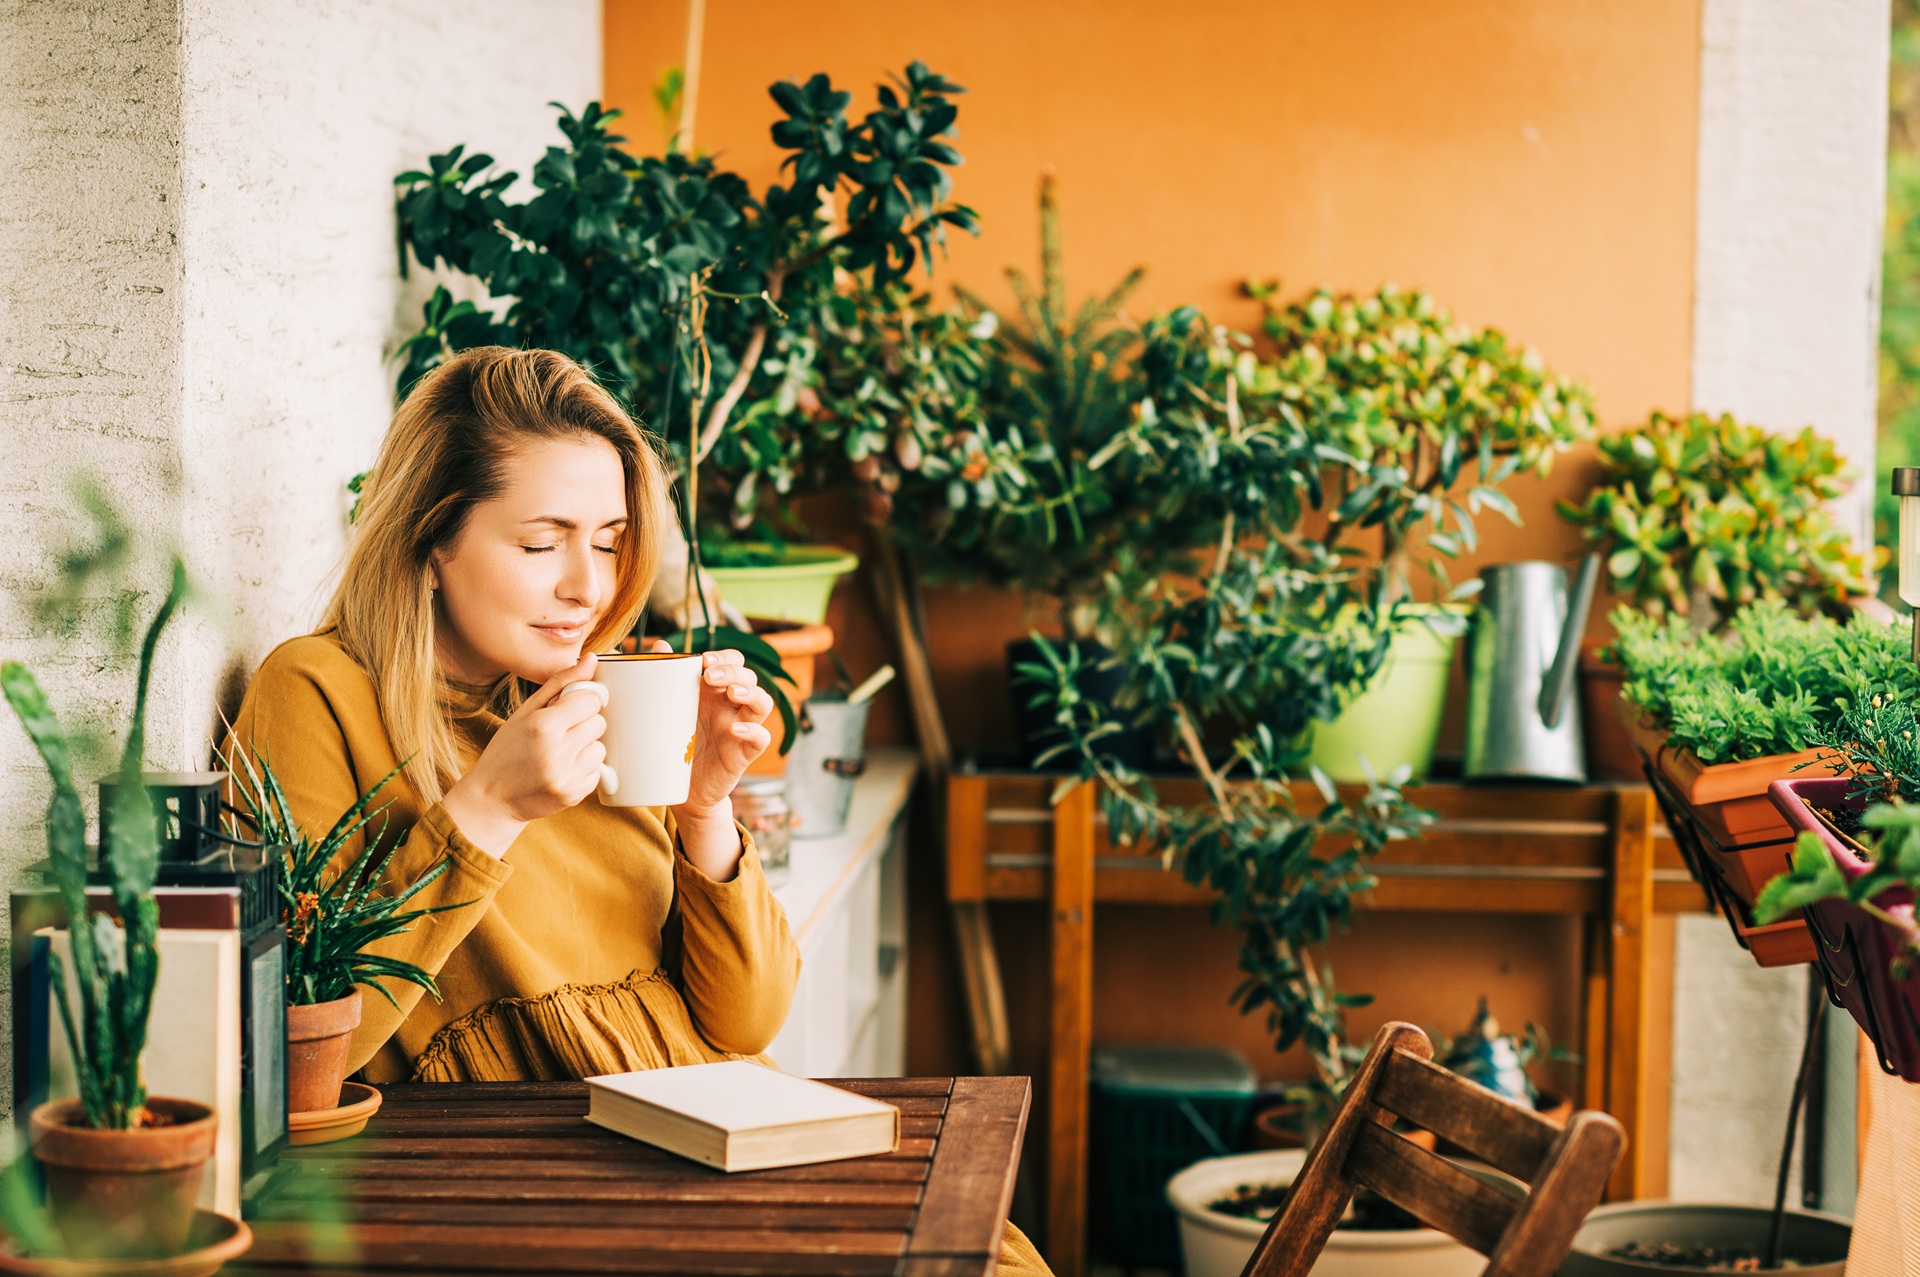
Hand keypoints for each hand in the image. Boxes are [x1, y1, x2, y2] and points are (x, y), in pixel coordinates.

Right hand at [442, 654, 607, 856]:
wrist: (491, 799)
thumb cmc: (506, 750)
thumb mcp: (526, 711)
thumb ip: (561, 683)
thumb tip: (593, 659)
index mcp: (543, 726)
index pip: (590, 701)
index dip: (580, 702)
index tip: (568, 708)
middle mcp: (557, 752)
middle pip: (599, 723)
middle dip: (583, 723)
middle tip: (561, 732)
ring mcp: (567, 777)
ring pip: (600, 748)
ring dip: (585, 747)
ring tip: (559, 753)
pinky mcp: (575, 795)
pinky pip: (597, 770)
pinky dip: (583, 768)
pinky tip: (561, 769)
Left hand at [676, 647, 774, 814]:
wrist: (682, 790)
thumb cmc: (677, 746)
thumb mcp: (668, 713)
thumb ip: (665, 680)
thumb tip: (658, 646)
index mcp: (715, 692)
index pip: (734, 662)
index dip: (726, 657)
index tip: (703, 660)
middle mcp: (731, 707)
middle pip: (749, 677)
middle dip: (733, 671)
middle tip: (710, 676)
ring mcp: (741, 728)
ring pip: (763, 702)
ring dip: (751, 692)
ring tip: (732, 693)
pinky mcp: (744, 753)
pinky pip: (762, 738)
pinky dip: (753, 730)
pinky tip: (736, 729)